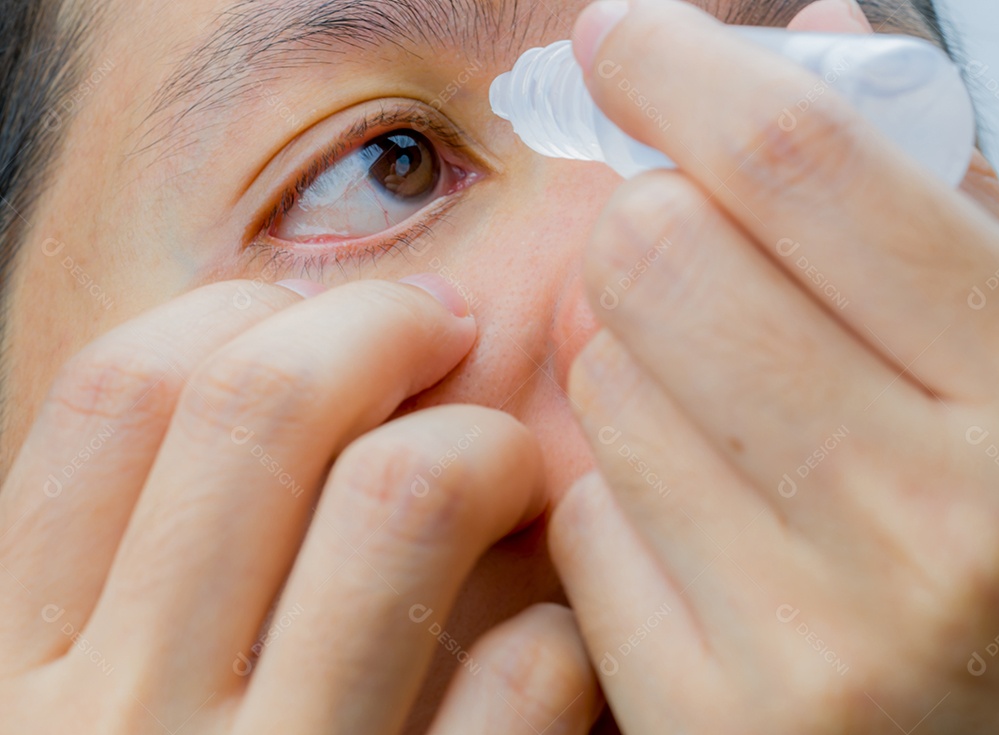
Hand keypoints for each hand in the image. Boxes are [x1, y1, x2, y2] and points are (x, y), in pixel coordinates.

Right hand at [0, 276, 598, 733]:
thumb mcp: (68, 718)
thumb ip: (120, 589)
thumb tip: (244, 391)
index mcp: (11, 673)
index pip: (117, 399)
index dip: (234, 322)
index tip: (314, 322)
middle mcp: (113, 725)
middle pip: (264, 408)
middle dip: (380, 328)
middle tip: (451, 332)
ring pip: (402, 499)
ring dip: (488, 447)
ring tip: (511, 463)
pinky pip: (514, 679)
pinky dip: (554, 629)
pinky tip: (551, 642)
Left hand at [551, 0, 998, 731]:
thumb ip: (943, 204)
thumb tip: (809, 43)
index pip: (800, 164)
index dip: (680, 69)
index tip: (624, 41)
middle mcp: (939, 525)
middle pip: (657, 258)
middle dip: (649, 226)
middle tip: (688, 255)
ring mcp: (819, 643)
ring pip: (603, 388)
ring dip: (636, 371)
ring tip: (728, 423)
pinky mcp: (715, 723)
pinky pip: (583, 522)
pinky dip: (621, 501)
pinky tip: (704, 534)